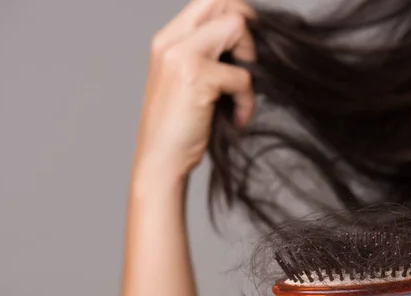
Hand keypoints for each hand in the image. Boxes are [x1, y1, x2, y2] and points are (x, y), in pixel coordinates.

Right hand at [133, 0, 256, 178]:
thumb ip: (209, 56)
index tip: (245, 53)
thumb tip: (250, 40)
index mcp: (167, 40)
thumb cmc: (178, 129)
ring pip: (236, 26)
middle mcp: (170, 41)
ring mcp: (180, 55)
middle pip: (223, 1)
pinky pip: (242, 75)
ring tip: (240, 96)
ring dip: (249, 63)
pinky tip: (236, 119)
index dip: (238, 17)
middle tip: (248, 66)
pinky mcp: (194, 76)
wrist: (160, 163)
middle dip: (247, 29)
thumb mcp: (188, 82)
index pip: (210, 0)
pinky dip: (246, 100)